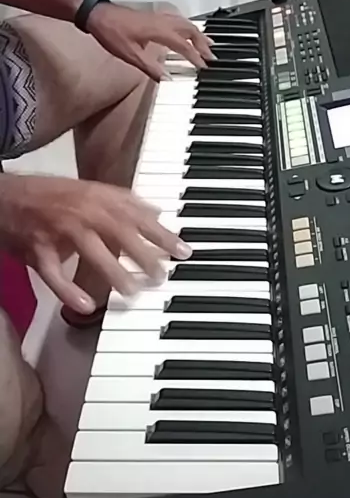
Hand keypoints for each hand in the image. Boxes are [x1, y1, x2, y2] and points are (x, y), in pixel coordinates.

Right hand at [0, 174, 191, 313]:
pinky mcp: (37, 250)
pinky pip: (54, 273)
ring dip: (114, 273)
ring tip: (132, 291)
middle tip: (162, 276)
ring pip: (91, 251)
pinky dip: (69, 291)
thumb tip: (157, 212)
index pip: (138, 216)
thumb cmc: (51, 196)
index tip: (183, 252)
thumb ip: (124, 202)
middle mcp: (81, 212)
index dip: (162, 234)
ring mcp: (58, 231)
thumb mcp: (90, 191)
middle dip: (144, 255)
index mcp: (97, 198)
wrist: (5, 197)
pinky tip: (88, 306)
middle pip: (120, 232)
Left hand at [86, 3, 214, 80]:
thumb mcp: (130, 55)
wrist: (98, 15)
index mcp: (159, 31)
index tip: (203, 66)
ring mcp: (158, 17)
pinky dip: (188, 26)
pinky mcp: (154, 16)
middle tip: (212, 56)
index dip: (195, 57)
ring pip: (186, 23)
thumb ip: (150, 68)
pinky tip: (188, 30)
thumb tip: (166, 78)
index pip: (184, 45)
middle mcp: (162, 22)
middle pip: (190, 31)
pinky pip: (178, 19)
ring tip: (208, 43)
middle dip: (203, 44)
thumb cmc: (112, 32)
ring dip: (198, 34)